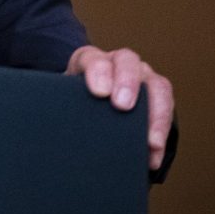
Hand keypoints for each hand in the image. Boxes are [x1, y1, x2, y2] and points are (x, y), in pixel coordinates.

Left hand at [65, 44, 174, 171]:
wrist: (85, 110)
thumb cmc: (72, 104)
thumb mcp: (63, 101)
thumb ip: (59, 106)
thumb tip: (48, 131)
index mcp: (90, 61)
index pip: (92, 57)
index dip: (97, 71)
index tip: (99, 92)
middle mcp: (118, 64)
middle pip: (128, 62)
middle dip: (128, 82)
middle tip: (123, 106)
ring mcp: (141, 78)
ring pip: (156, 85)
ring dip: (156, 113)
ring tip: (150, 142)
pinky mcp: (156, 97)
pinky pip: (166, 109)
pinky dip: (162, 133)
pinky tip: (153, 156)